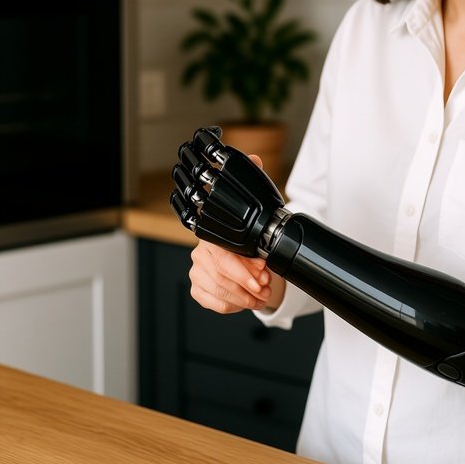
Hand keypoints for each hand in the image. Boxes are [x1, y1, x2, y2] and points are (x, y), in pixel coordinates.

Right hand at [187, 152, 285, 313]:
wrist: (247, 255)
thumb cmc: (250, 234)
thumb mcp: (256, 208)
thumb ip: (254, 182)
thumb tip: (253, 159)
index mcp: (211, 234)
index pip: (224, 255)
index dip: (244, 268)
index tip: (262, 275)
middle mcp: (200, 252)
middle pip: (222, 276)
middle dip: (248, 284)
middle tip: (267, 287)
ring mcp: (197, 271)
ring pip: (219, 291)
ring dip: (245, 297)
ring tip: (264, 295)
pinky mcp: (198, 288)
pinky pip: (214, 302)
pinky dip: (233, 304)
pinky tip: (247, 301)